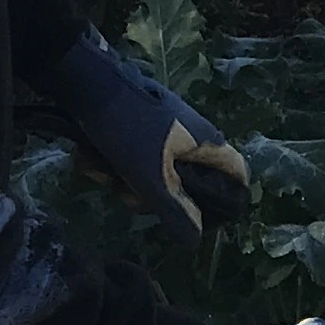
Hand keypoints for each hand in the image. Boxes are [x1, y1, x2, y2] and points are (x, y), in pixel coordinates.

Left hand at [49, 34, 250, 243]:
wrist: (87, 82)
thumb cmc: (128, 129)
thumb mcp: (151, 178)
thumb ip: (176, 211)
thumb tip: (197, 242)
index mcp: (207, 143)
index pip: (237, 174)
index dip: (228, 200)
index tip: (202, 218)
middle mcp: (193, 135)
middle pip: (186, 183)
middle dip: (152, 194)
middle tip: (129, 191)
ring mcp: (166, 129)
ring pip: (154, 173)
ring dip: (124, 180)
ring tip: (101, 170)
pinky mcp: (141, 125)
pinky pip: (134, 157)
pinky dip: (114, 163)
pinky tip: (91, 158)